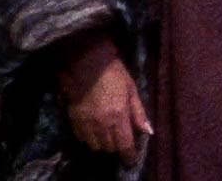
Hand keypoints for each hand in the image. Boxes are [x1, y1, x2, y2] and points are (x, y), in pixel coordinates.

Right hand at [58, 35, 152, 165]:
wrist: (86, 62)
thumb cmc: (114, 72)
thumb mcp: (131, 89)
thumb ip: (139, 113)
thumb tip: (148, 131)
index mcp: (119, 116)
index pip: (125, 145)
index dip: (129, 156)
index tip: (131, 159)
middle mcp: (102, 124)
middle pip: (110, 148)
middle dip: (117, 146)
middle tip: (120, 138)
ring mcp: (86, 123)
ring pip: (95, 146)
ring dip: (103, 143)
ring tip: (107, 133)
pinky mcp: (74, 120)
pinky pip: (82, 138)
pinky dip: (89, 137)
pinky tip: (94, 128)